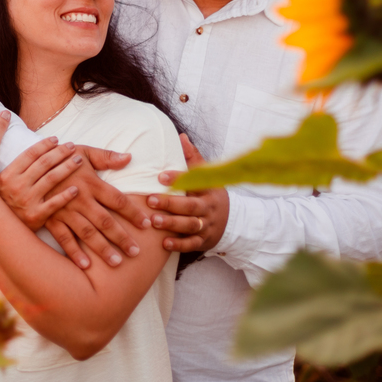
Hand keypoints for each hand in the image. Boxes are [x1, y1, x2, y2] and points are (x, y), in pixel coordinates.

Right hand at [0, 137, 85, 230]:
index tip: (56, 139)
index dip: (44, 145)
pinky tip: (76, 189)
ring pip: (51, 179)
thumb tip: (18, 138)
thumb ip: (9, 165)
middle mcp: (17, 186)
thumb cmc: (0, 202)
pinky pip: (54, 204)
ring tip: (78, 160)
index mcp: (8, 175)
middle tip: (71, 146)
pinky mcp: (35, 216)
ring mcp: (26, 201)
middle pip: (43, 164)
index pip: (30, 154)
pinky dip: (66, 195)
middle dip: (59, 152)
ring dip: (67, 167)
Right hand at [41, 151, 150, 269]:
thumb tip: (129, 158)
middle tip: (136, 252)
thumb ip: (106, 156)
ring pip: (87, 233)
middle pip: (105, 221)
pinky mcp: (51, 218)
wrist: (29, 164)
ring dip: (102, 248)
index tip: (147, 224)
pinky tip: (86, 266)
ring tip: (117, 262)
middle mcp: (79, 199)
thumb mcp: (83, 151)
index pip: (117, 200)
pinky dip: (74, 252)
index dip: (133, 213)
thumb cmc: (61, 158)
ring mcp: (64, 210)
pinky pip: (64, 238)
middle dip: (121, 237)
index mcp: (91, 182)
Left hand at [148, 133, 228, 252]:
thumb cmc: (210, 194)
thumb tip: (181, 136)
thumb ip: (192, 157)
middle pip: (191, 206)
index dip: (178, 178)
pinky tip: (164, 243)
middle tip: (150, 200)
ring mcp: (207, 225)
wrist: (232, 221)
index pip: (194, 182)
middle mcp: (208, 207)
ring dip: (172, 224)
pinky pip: (192, 244)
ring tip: (154, 221)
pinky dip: (179, 244)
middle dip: (170, 204)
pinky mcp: (204, 241)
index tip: (160, 175)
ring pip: (191, 225)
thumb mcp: (207, 175)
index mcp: (208, 189)